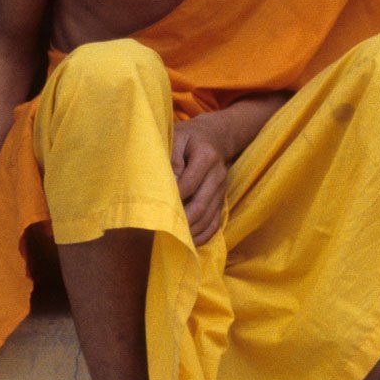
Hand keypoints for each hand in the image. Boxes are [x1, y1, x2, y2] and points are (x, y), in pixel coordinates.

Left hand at [172, 118, 228, 246]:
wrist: (213, 136)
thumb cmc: (187, 137)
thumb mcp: (176, 137)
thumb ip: (171, 158)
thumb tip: (169, 183)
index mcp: (206, 156)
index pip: (189, 183)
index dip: (174, 198)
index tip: (157, 210)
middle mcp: (218, 174)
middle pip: (201, 204)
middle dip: (183, 220)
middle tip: (165, 231)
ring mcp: (222, 188)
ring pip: (209, 216)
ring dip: (193, 231)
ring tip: (176, 240)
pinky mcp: (222, 198)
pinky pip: (217, 221)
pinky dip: (206, 234)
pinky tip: (193, 242)